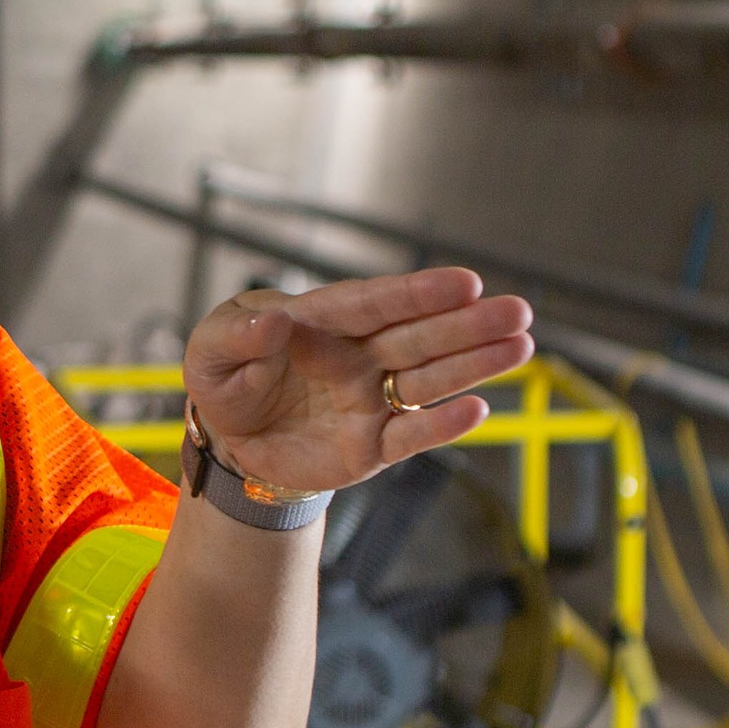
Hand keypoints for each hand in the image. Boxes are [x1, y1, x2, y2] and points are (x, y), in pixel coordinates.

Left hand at [182, 269, 536, 496]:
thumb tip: (271, 321)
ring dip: (474, 364)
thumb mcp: (209, 350)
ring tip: (520, 345)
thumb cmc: (225, 379)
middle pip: (419, 336)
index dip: (421, 293)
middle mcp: (359, 356)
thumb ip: (237, 334)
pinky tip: (476, 409)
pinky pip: (411, 434)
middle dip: (468, 324)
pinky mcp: (372, 445)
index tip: (466, 282)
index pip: (377, 303)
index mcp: (323, 322)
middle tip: (518, 311)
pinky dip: (441, 425)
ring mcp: (370, 399)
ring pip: (428, 379)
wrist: (227, 444)